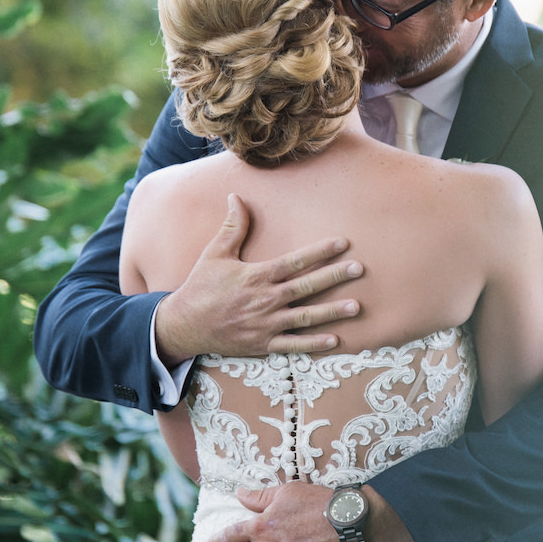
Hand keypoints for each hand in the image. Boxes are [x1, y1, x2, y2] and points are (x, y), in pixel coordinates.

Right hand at [154, 194, 361, 364]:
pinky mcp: (263, 344)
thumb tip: (237, 196)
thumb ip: (233, 227)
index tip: (342, 243)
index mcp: (256, 276)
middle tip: (359, 269)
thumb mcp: (215, 254)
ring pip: (305, 317)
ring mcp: (265, 324)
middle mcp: (264, 300)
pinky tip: (336, 340)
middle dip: (334, 277)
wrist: (184, 325)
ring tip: (356, 307)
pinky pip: (293, 345)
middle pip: (306, 286)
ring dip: (332, 312)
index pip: (294, 261)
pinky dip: (314, 344)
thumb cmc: (201, 287)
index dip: (319, 251)